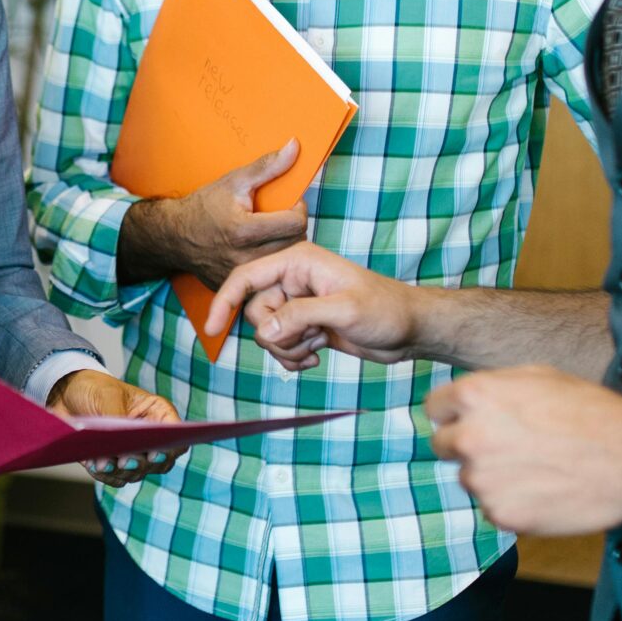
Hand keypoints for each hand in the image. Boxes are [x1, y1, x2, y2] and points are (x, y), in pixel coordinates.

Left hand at [49, 369, 183, 487]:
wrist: (66, 393)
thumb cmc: (94, 388)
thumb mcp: (107, 396)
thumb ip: (118, 419)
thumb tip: (120, 448)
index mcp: (157, 415)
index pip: (177, 438)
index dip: (169, 450)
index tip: (154, 454)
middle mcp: (149, 437)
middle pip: (159, 463)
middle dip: (141, 464)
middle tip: (124, 461)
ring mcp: (131, 452)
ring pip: (137, 473)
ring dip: (121, 472)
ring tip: (102, 463)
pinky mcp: (112, 463)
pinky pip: (115, 478)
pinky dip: (105, 475)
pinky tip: (94, 465)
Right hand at [126, 140, 305, 290]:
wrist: (173, 236)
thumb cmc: (204, 207)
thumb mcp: (234, 181)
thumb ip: (267, 166)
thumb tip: (295, 147)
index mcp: (244, 231)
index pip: (296, 223)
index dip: (298, 209)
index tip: (289, 204)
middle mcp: (244, 257)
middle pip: (295, 243)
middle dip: (293, 227)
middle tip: (282, 217)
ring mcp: (241, 275)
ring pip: (285, 259)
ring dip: (285, 244)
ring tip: (272, 232)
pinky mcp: (239, 284)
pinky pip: (269, 273)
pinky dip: (271, 260)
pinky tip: (259, 249)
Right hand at [205, 241, 423, 369]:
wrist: (410, 330)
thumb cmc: (386, 310)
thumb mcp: (344, 310)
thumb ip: (301, 316)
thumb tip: (265, 330)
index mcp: (298, 262)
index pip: (247, 278)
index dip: (225, 301)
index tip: (211, 329)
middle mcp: (293, 281)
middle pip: (255, 312)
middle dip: (276, 334)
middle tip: (309, 338)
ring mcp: (298, 305)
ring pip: (267, 333)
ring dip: (287, 348)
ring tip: (317, 347)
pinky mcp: (305, 326)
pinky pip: (280, 346)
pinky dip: (293, 357)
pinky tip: (317, 356)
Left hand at [424, 367, 621, 533]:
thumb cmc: (590, 411)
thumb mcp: (537, 376)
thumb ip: (492, 389)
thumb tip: (464, 402)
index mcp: (475, 396)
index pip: (435, 409)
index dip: (455, 415)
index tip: (473, 422)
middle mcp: (470, 437)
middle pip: (443, 446)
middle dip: (467, 446)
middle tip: (508, 448)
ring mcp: (483, 480)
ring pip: (469, 480)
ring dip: (491, 477)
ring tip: (537, 469)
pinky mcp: (501, 514)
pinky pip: (493, 508)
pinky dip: (512, 504)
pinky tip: (544, 491)